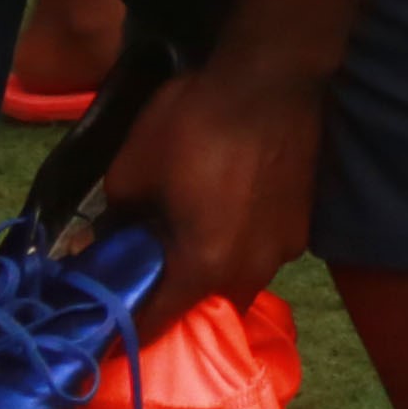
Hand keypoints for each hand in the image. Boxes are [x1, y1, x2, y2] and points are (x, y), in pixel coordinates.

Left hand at [105, 48, 325, 328]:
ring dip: (212, 270)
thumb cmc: (196, 122)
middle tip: (148, 274)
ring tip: (192, 240)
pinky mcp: (304, 224)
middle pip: (203, 307)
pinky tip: (229, 213)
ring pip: (238, 281)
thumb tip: (107, 239)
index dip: (124, 331)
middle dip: (174, 298)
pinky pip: (262, 252)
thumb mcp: (131, 168)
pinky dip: (240, 245)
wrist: (273, 77)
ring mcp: (284, 249)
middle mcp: (249, 271)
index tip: (103, 328)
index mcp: (203, 267)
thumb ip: (116, 218)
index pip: (156, 324)